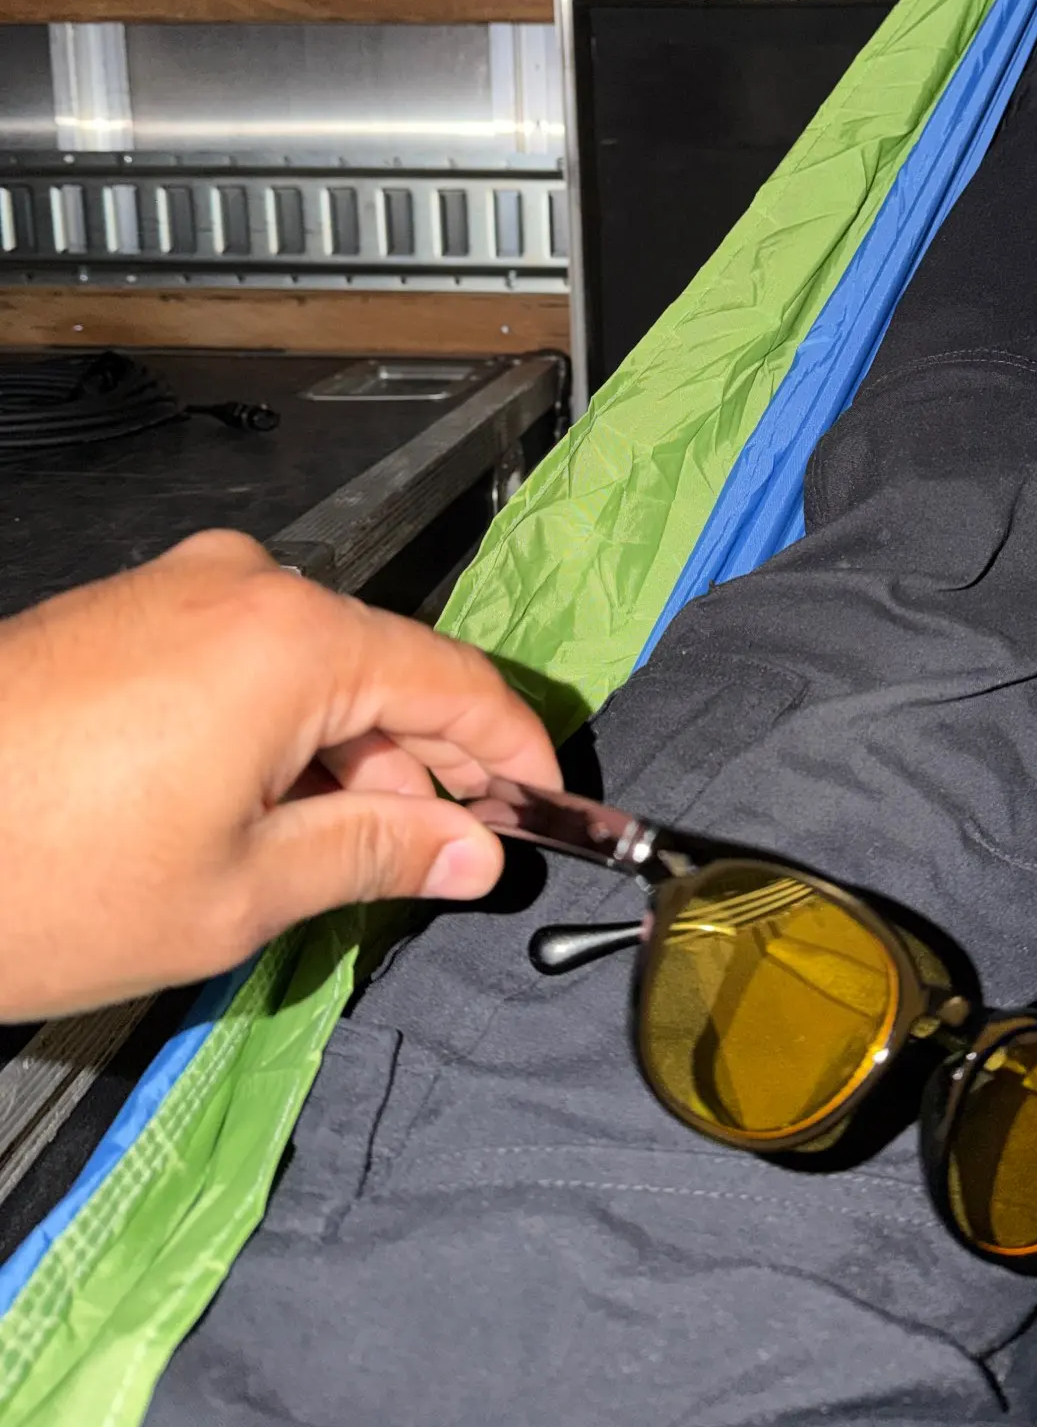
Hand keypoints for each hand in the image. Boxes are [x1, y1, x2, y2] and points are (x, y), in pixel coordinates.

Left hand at [0, 529, 558, 1020]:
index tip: (547, 808)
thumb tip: (471, 851)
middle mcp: (242, 585)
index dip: (515, 754)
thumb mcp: (241, 890)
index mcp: (292, 640)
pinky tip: (264, 809)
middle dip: (427, 764)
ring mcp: (175, 588)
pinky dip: (279, 730)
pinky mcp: (124, 611)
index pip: (456, 682)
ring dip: (347, 754)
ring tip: (342, 853)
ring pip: (312, 666)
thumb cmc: (42, 873)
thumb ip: (380, 853)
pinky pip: (243, 657)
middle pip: (385, 668)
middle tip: (450, 856)